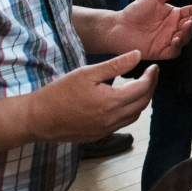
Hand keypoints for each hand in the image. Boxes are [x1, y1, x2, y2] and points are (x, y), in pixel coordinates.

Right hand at [25, 52, 157, 142]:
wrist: (37, 118)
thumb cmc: (59, 93)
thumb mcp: (87, 73)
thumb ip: (115, 65)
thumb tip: (138, 55)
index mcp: (110, 103)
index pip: (142, 89)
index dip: (151, 77)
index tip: (154, 67)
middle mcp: (111, 120)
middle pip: (142, 104)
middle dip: (150, 88)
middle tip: (151, 75)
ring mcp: (105, 130)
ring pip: (133, 116)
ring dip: (141, 101)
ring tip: (140, 86)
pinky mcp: (98, 135)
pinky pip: (122, 123)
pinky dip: (129, 111)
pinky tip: (123, 101)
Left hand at [108, 0, 191, 59]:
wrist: (118, 26)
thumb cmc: (136, 10)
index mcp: (174, 15)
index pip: (190, 12)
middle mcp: (174, 28)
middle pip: (190, 25)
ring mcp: (168, 40)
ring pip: (185, 38)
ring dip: (188, 32)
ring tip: (187, 24)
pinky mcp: (161, 51)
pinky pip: (174, 51)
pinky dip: (177, 46)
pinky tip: (176, 39)